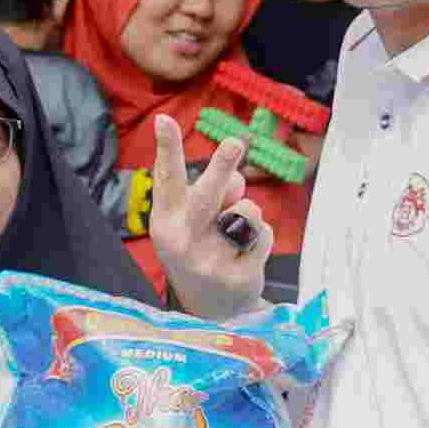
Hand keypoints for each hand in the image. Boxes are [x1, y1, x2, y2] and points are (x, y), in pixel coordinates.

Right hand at [138, 125, 267, 319]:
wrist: (208, 308)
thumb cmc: (198, 248)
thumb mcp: (188, 224)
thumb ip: (207, 195)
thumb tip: (238, 179)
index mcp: (166, 222)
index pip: (166, 179)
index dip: (167, 148)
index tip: (164, 119)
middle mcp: (183, 241)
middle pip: (207, 195)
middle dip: (222, 167)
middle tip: (236, 141)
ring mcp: (211, 261)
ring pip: (247, 211)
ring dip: (249, 212)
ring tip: (236, 233)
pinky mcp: (239, 276)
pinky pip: (264, 235)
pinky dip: (261, 238)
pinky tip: (246, 255)